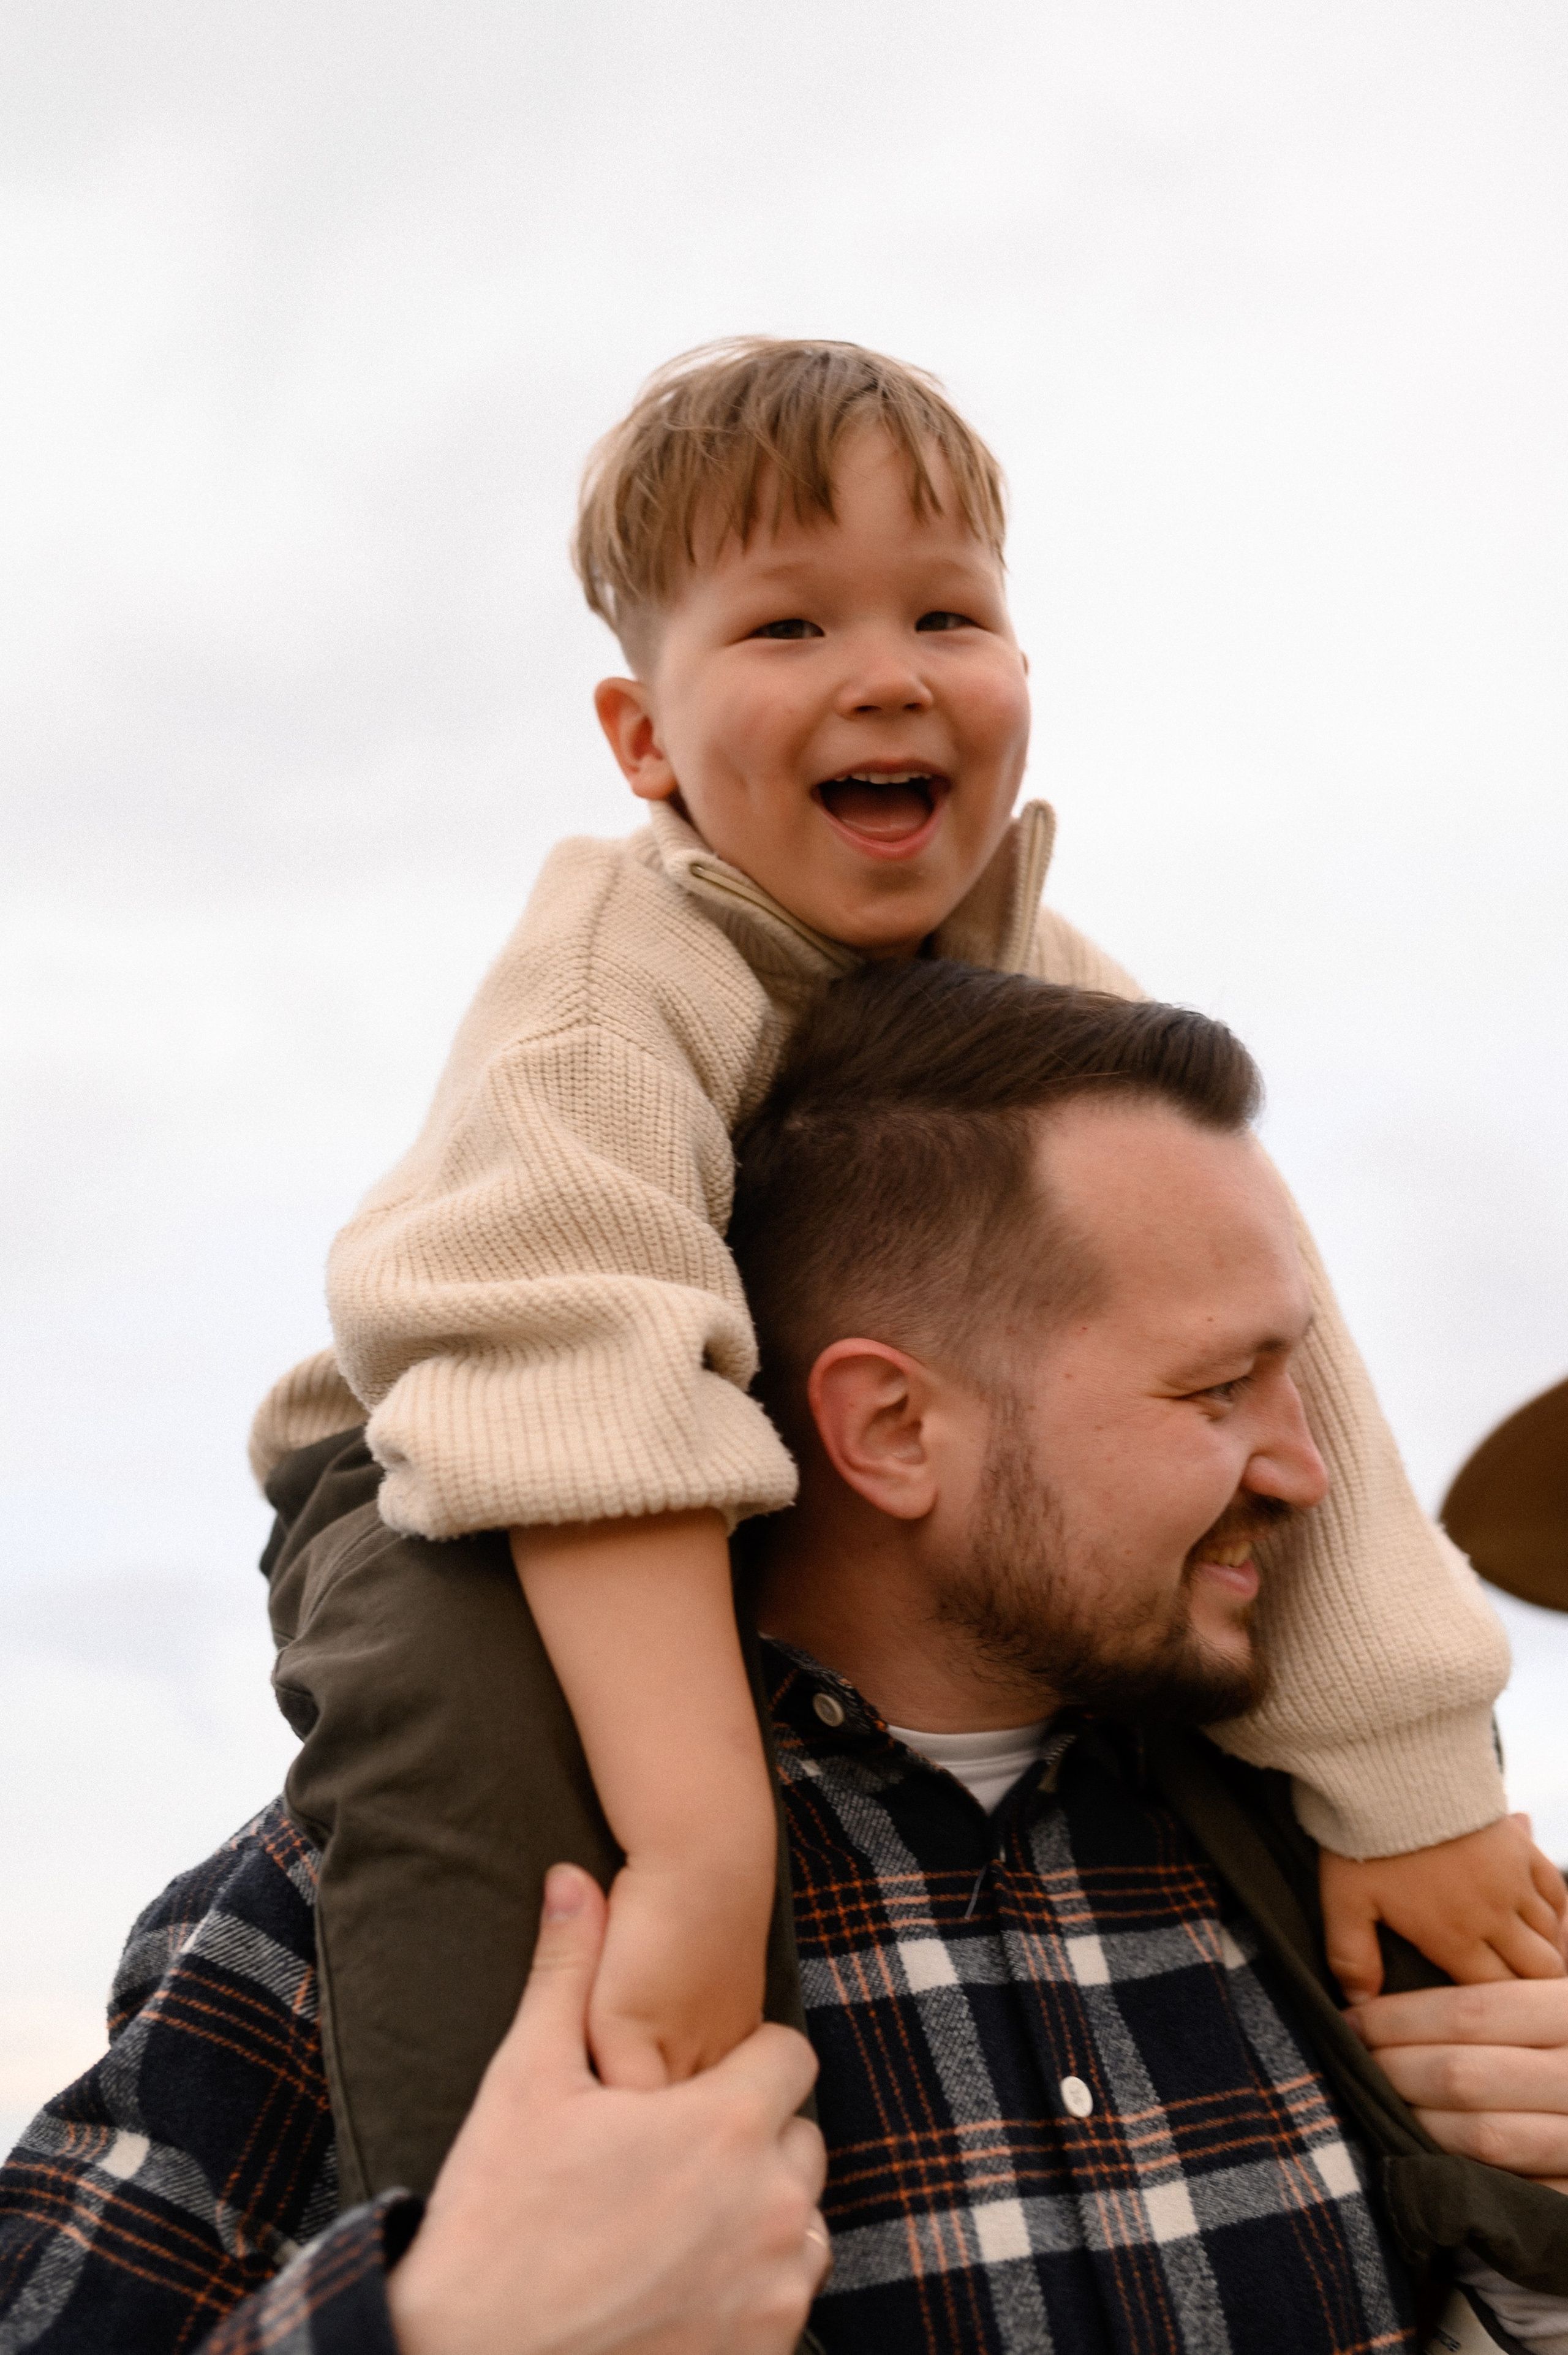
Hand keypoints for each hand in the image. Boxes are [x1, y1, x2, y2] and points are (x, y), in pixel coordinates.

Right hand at [387, 1864, 829, 2354]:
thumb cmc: (499, 2218)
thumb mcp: (527, 2081)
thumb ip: (567, 1972)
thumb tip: (571, 1878)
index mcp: (729, 2125)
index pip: (789, 2057)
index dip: (745, 2062)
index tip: (692, 2086)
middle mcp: (773, 2204)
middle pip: (798, 2138)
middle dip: (750, 2137)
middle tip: (674, 2155)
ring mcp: (777, 2286)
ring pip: (800, 2219)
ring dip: (757, 2212)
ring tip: (676, 2219)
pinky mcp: (766, 2350)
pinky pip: (787, 2295)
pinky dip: (751, 2285)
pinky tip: (682, 2279)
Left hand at [1320, 1813, 1567, 2003]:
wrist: (1393, 1770)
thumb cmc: (1364, 1838)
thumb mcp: (1344, 1901)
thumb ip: (1352, 1957)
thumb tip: (1359, 2001)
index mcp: (1453, 1937)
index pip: (1496, 1997)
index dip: (1499, 2013)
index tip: (1494, 2019)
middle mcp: (1493, 1915)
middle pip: (1538, 1971)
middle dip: (1532, 1990)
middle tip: (1520, 1997)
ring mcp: (1513, 1880)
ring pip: (1552, 1935)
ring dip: (1544, 1951)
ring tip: (1528, 1962)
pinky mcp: (1521, 1848)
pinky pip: (1557, 1891)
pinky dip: (1556, 1912)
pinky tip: (1545, 1921)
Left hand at [1348, 1975, 1567, 2193]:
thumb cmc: (1566, 2029)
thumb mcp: (1554, 1988)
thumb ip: (1498, 1982)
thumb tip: (1395, 1974)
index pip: (1471, 2011)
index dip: (1401, 2018)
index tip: (1352, 2020)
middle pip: (1466, 2074)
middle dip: (1395, 2069)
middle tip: (1352, 2061)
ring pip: (1484, 2136)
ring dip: (1417, 2122)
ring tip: (1379, 2102)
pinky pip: (1512, 2185)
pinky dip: (1460, 2171)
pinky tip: (1424, 2152)